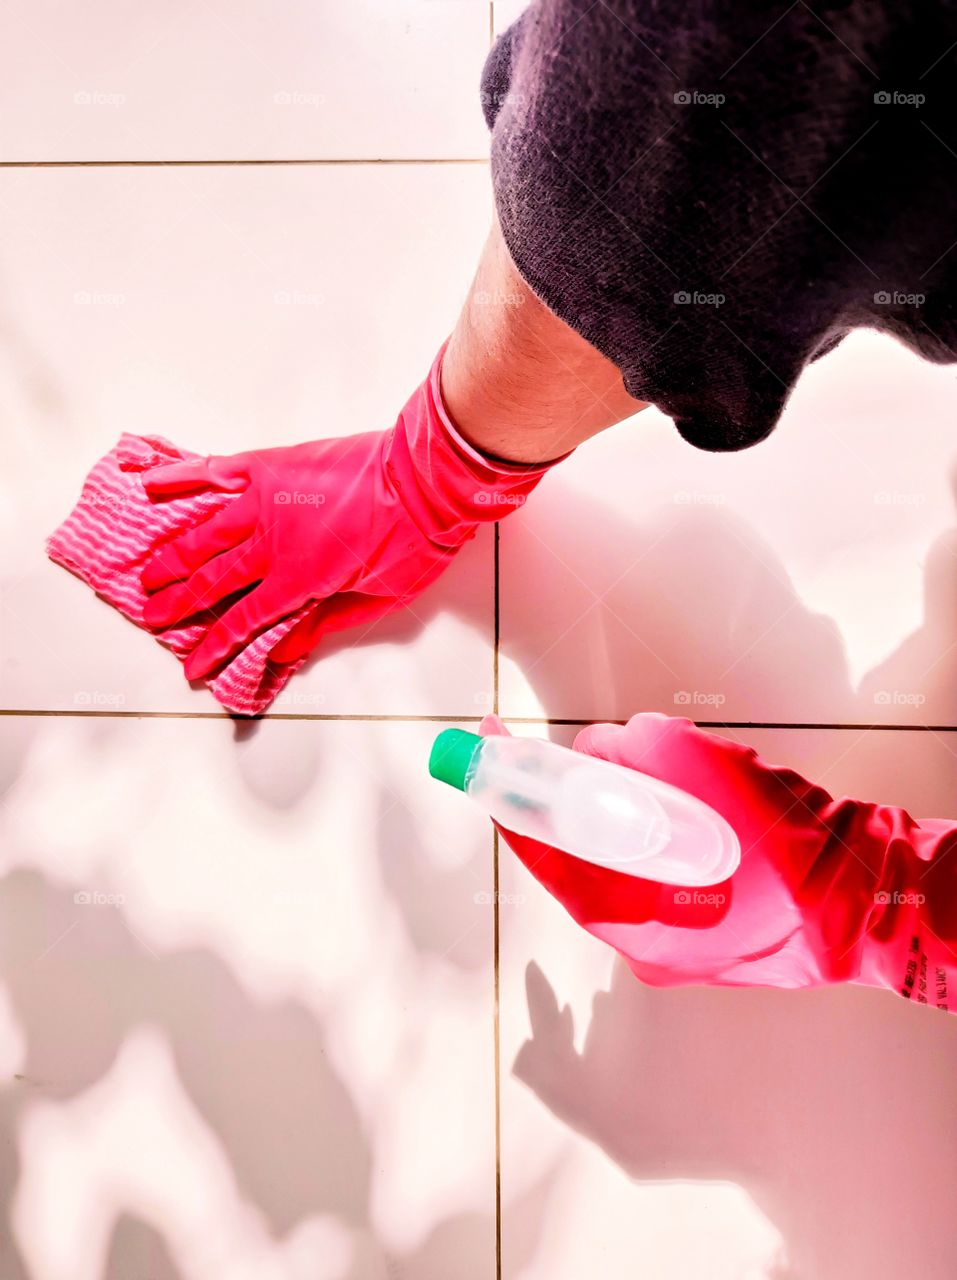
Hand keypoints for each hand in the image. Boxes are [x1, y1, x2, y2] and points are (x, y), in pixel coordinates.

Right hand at [140, 350, 549, 680]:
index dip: (214, 649)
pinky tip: (150, 484)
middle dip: (179, 604)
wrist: (426, 479)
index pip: (243, 622)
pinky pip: (217, 470)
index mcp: (297, 580)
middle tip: (153, 617)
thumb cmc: (412, 540)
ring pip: (205, 532)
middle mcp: (270, 542)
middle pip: (212, 580)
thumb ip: (323, 624)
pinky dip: (181, 477)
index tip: (192, 668)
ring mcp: (265, 500)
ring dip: (173, 556)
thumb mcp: (377, 600)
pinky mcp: (271, 466)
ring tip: (148, 574)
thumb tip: (281, 651)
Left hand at [483, 714, 956, 1004]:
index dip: (511, 796)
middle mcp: (641, 943)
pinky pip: (666, 875)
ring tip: (663, 775)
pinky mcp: (714, 934)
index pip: (544, 852)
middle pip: (582, 858)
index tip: (486, 752)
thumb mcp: (699, 772)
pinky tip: (697, 807)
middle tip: (574, 754)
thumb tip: (595, 748)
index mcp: (625, 917)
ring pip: (627, 864)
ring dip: (626, 814)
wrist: (868, 901)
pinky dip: (665, 835)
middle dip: (578, 799)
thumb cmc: (783, 846)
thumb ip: (634, 753)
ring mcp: (681, 945)